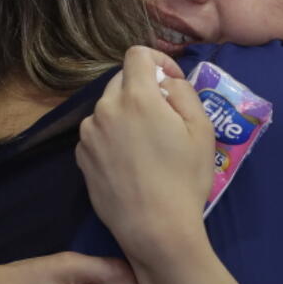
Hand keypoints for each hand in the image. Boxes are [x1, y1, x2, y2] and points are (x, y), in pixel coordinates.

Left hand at [75, 46, 214, 260]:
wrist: (155, 229)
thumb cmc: (185, 179)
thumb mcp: (201, 130)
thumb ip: (183, 92)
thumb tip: (166, 82)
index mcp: (136, 98)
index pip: (137, 54)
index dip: (158, 61)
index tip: (171, 83)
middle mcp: (105, 109)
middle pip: (121, 80)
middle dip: (143, 89)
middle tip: (164, 117)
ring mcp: (88, 135)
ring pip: (108, 107)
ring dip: (126, 113)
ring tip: (147, 144)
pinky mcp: (81, 157)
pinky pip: (98, 132)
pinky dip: (112, 135)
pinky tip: (130, 161)